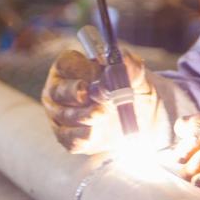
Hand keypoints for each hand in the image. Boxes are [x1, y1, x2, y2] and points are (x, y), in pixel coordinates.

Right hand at [42, 48, 156, 153]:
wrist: (141, 118)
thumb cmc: (132, 88)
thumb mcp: (137, 76)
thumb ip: (131, 66)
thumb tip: (123, 61)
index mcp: (71, 65)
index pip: (65, 65)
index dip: (81, 72)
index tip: (97, 77)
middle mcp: (59, 88)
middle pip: (58, 91)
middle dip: (77, 95)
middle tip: (97, 98)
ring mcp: (59, 113)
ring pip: (65, 116)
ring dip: (87, 116)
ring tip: (105, 113)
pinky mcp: (65, 136)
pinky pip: (70, 138)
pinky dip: (85, 136)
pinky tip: (97, 132)